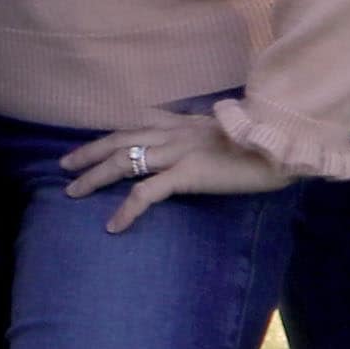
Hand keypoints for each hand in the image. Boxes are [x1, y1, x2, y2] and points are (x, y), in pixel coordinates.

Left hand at [57, 99, 302, 233]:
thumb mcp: (229, 131)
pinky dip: (127, 209)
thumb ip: (207, 135)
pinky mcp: (188, 173)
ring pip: (124, 160)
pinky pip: (148, 193)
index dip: (111, 134)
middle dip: (89, 151)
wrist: (285, 141)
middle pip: (120, 138)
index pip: (138, 123)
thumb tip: (198, 142)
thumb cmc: (264, 140)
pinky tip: (114, 226)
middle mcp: (175, 132)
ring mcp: (179, 151)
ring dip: (94, 176)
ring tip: (73, 192)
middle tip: (64, 165)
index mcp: (184, 122)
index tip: (92, 143)